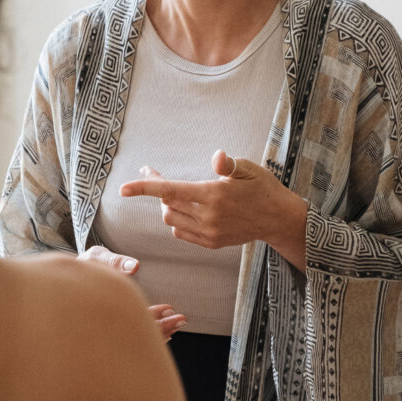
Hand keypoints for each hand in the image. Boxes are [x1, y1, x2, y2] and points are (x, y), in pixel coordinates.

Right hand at [78, 247, 186, 340]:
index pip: (135, 319)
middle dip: (162, 328)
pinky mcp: (111, 327)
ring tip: (177, 325)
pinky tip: (162, 334)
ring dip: (158, 332)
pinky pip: (131, 336)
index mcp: (106, 311)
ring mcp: (109, 329)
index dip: (155, 317)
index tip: (171, 309)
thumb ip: (114, 262)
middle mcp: (108, 326)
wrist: (59, 279)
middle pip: (138, 333)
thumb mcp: (96, 259)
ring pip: (136, 337)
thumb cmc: (80, 268)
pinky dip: (148, 334)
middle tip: (182, 320)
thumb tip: (135, 267)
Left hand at [119, 149, 307, 272]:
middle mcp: (208, 216)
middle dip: (156, 188)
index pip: (170, 190)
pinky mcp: (211, 243)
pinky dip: (178, 219)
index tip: (123, 188)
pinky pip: (182, 232)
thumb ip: (228, 164)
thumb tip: (217, 157)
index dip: (144, 187)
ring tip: (176, 192)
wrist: (278, 220)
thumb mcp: (249, 169)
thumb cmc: (263, 188)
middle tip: (153, 172)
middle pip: (166, 204)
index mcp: (214, 195)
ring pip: (171, 219)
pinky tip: (188, 208)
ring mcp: (209, 233)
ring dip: (167, 205)